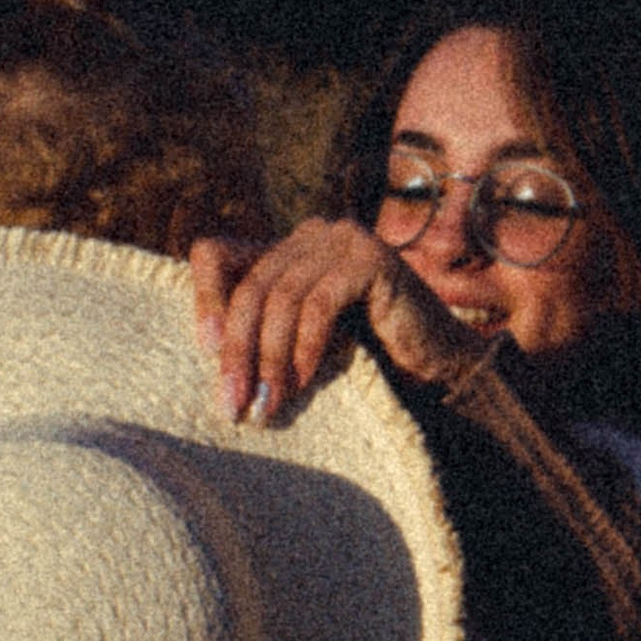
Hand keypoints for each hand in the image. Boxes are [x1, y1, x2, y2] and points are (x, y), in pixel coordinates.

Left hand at [190, 225, 490, 421]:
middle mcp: (311, 234)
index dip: (204, 297)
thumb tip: (206, 357)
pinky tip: (306, 381)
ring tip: (267, 406)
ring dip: (270, 358)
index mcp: (285, 249)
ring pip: (282, 297)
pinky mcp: (371, 257)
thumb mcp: (296, 343)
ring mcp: (343, 239)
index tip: (205, 350)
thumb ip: (260, 333)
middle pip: (250, 286)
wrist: (437, 366)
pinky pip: (321, 303)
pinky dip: (307, 346)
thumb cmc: (363, 361)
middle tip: (233, 405)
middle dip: (238, 351)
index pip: (216, 253)